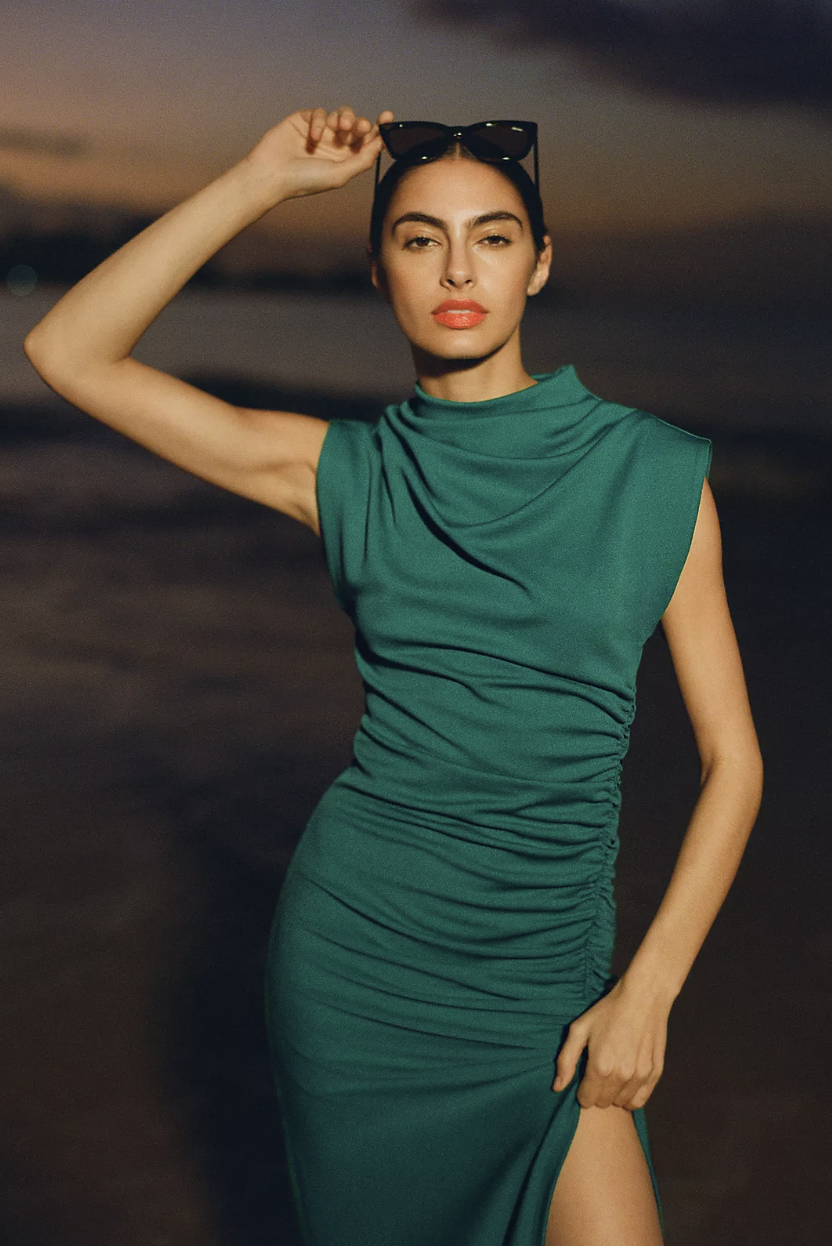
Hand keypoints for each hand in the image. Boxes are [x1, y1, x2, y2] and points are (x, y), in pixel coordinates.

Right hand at [243, 105, 394, 200]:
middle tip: (360, 128)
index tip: (388, 118)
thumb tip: (380, 145)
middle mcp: (336, 145)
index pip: (368, 142)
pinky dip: (320, 122)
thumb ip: (361, 160)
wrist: (272, 174)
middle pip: (357, 126)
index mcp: (346, 160)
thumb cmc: (304, 181)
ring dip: (345, 118)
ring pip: (341, 115)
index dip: (379, 130)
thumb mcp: (339, 175)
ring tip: (341, 128)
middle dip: (361, 125)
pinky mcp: (305, 121)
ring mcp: (321, 132)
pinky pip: (320, 113)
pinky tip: (313, 136)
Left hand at [552, 978, 668, 1109]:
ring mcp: (640, 1076)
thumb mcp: (579, 1029)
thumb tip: (557, 1088)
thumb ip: (566, 1060)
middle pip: (603, 1102)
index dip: (582, 1091)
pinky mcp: (654, 1073)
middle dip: (597, 1092)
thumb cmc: (608, 1011)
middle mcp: (621, 1076)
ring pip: (622, 1103)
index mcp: (600, 1066)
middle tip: (597, 1073)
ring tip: (612, 1075)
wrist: (643, 997)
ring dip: (614, 1094)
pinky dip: (631, 1096)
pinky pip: (640, 1100)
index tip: (584, 1079)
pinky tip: (625, 1082)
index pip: (587, 1100)